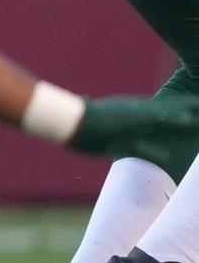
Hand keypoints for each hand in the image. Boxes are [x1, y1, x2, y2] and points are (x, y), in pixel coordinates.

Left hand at [69, 94, 198, 170]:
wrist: (75, 128)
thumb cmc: (105, 118)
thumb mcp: (136, 115)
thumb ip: (161, 116)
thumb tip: (187, 117)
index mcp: (148, 106)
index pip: (179, 104)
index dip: (195, 105)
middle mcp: (142, 117)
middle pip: (172, 116)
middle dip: (190, 117)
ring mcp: (133, 130)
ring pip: (161, 132)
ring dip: (176, 133)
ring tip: (191, 135)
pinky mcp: (122, 144)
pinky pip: (145, 149)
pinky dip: (158, 153)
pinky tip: (167, 159)